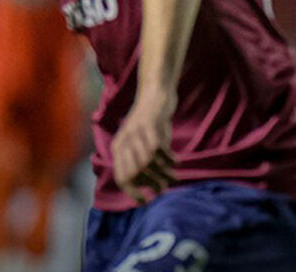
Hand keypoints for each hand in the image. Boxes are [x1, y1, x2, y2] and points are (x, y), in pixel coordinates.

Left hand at [112, 88, 176, 203]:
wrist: (154, 94)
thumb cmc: (151, 126)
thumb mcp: (142, 146)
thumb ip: (145, 165)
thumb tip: (156, 189)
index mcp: (118, 149)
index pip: (122, 178)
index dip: (133, 193)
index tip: (147, 201)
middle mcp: (124, 141)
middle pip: (135, 174)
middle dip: (152, 185)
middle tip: (165, 187)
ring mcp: (136, 133)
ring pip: (148, 164)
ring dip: (164, 175)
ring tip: (174, 177)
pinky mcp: (150, 125)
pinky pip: (159, 149)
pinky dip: (169, 159)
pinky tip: (176, 161)